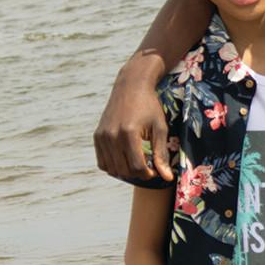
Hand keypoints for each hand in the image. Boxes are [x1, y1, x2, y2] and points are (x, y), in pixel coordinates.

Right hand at [94, 65, 171, 180]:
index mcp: (129, 133)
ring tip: (138, 162)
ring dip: (126, 172)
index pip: (137, 167)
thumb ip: (161, 154)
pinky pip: (102, 162)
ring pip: (112, 169)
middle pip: (124, 170)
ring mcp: (102, 136)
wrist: (131, 86)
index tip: (155, 170)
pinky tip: (125, 159)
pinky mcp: (97, 136)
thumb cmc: (150, 106)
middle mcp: (112, 135)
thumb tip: (167, 178)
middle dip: (138, 174)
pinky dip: (114, 166)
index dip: (148, 174)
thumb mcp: (160, 128)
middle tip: (148, 167)